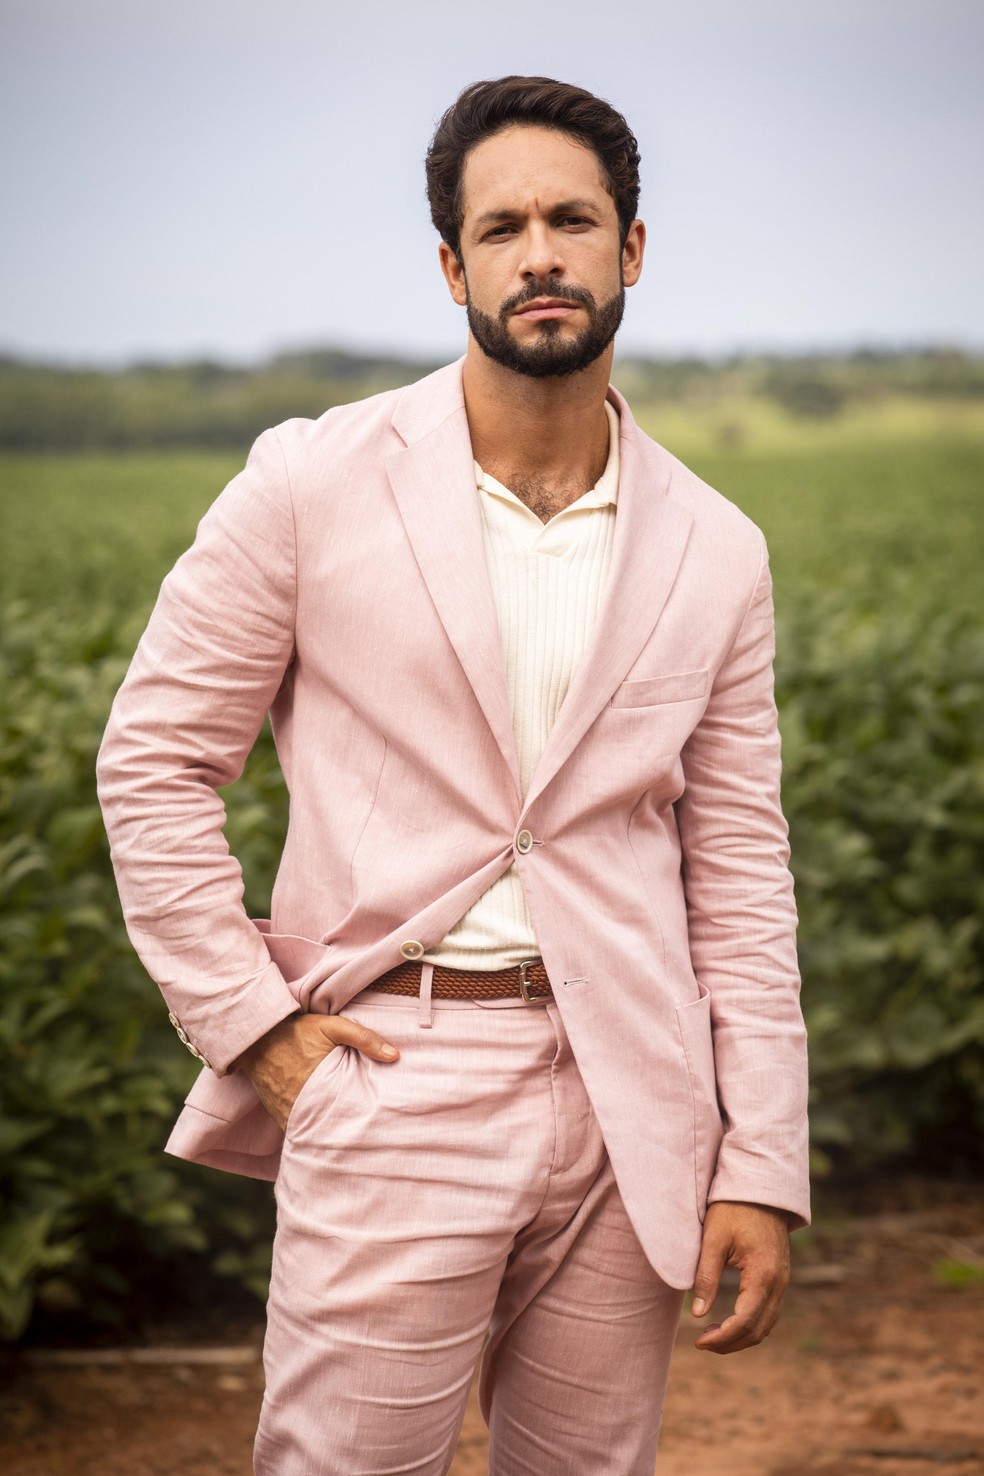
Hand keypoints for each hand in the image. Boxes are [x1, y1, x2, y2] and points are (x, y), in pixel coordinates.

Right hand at [232, 1012, 398, 1130]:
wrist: (256, 1038)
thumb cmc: (296, 1031)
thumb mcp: (332, 1026)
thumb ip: (363, 1038)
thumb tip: (395, 1056)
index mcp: (322, 1086)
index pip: (351, 1114)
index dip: (365, 1120)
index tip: (381, 1124)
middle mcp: (305, 1106)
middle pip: (335, 1129)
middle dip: (352, 1133)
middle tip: (370, 1135)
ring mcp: (290, 1115)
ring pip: (317, 1133)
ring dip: (332, 1134)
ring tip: (351, 1137)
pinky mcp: (280, 1117)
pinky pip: (301, 1131)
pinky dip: (313, 1132)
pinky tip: (327, 1131)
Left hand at [691, 1200, 789, 1353]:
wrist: (761, 1189)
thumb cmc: (734, 1208)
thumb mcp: (714, 1238)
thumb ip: (706, 1276)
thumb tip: (698, 1314)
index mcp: (763, 1274)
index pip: (744, 1321)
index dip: (721, 1337)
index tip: (698, 1341)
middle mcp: (779, 1283)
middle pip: (758, 1330)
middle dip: (730, 1343)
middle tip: (701, 1342)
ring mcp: (783, 1282)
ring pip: (766, 1325)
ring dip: (740, 1337)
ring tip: (711, 1335)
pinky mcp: (780, 1278)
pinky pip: (768, 1312)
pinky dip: (750, 1324)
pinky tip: (729, 1321)